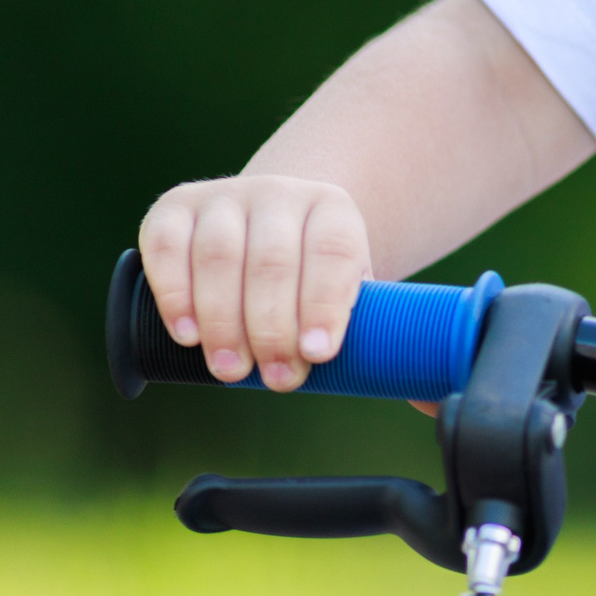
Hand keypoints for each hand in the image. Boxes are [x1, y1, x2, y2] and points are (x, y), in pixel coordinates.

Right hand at [138, 176, 373, 391]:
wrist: (268, 230)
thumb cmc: (313, 281)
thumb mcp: (351, 294)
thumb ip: (384, 337)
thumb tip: (429, 402)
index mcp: (332, 210)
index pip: (332, 253)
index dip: (324, 304)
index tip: (317, 354)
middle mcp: (279, 193)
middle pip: (273, 260)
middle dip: (273, 329)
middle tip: (276, 380)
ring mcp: (223, 197)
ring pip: (219, 257)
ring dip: (222, 321)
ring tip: (231, 370)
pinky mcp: (173, 210)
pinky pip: (167, 248)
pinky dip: (174, 294)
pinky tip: (187, 334)